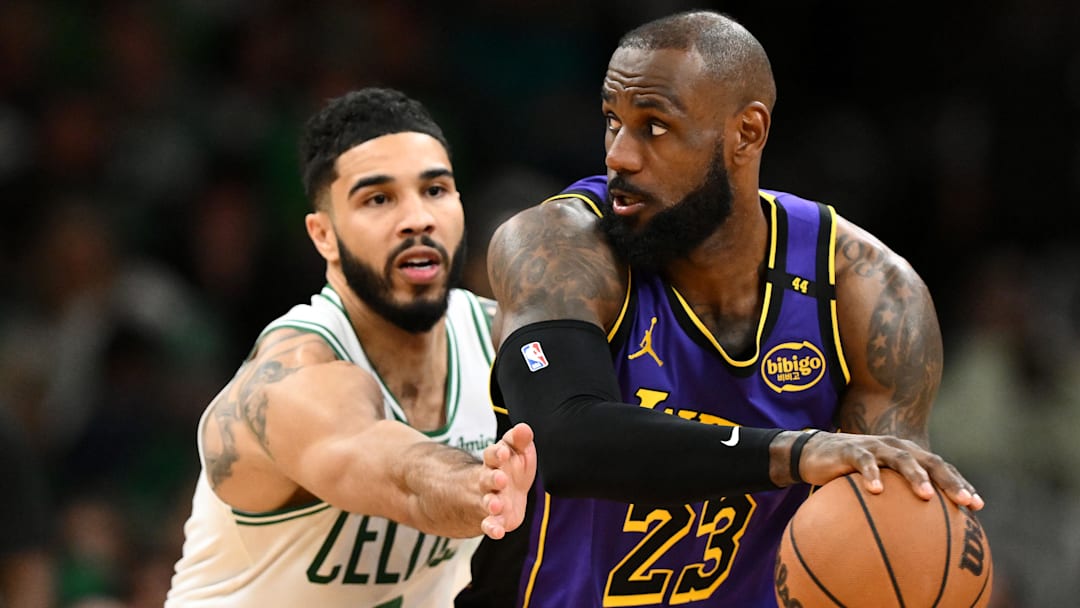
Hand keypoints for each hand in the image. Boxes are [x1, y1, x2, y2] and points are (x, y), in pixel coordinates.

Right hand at [479, 423, 536, 538]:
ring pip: (487, 502)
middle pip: (488, 478)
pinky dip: (492, 528)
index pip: (492, 454)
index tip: (503, 452)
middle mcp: (488, 480)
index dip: (497, 453)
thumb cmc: (509, 466)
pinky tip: (498, 533)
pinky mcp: (494, 518)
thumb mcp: (515, 451)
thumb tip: (524, 428)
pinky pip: (490, 524)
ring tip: (496, 505)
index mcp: (495, 461)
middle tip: (501, 478)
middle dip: (493, 478)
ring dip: (491, 503)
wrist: (496, 491)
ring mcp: (489, 500)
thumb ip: (519, 440)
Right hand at [796, 431, 983, 509]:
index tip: (977, 506)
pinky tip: (877, 491)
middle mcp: (897, 448)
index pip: (940, 468)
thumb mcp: (877, 485)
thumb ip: (897, 501)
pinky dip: (872, 474)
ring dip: (915, 476)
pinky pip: (864, 461)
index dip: (960, 484)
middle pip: (930, 461)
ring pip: (901, 459)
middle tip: (964, 501)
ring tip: (926, 496)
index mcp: (908, 455)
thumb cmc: (850, 474)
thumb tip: (919, 537)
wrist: (814, 454)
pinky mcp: (851, 450)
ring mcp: (874, 447)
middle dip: (949, 480)